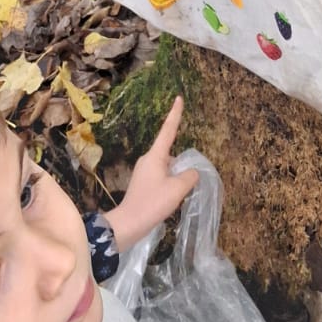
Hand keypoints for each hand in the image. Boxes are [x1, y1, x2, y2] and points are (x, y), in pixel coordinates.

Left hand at [105, 96, 198, 250]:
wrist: (129, 223)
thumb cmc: (152, 202)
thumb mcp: (177, 189)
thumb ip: (190, 176)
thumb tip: (191, 172)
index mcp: (155, 156)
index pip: (168, 130)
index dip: (175, 114)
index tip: (178, 98)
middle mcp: (148, 159)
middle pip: (170, 153)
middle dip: (180, 164)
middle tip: (183, 185)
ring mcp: (143, 171)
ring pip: (167, 167)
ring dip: (175, 178)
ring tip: (175, 197)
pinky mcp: (142, 184)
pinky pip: (161, 177)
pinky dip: (170, 185)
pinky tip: (170, 200)